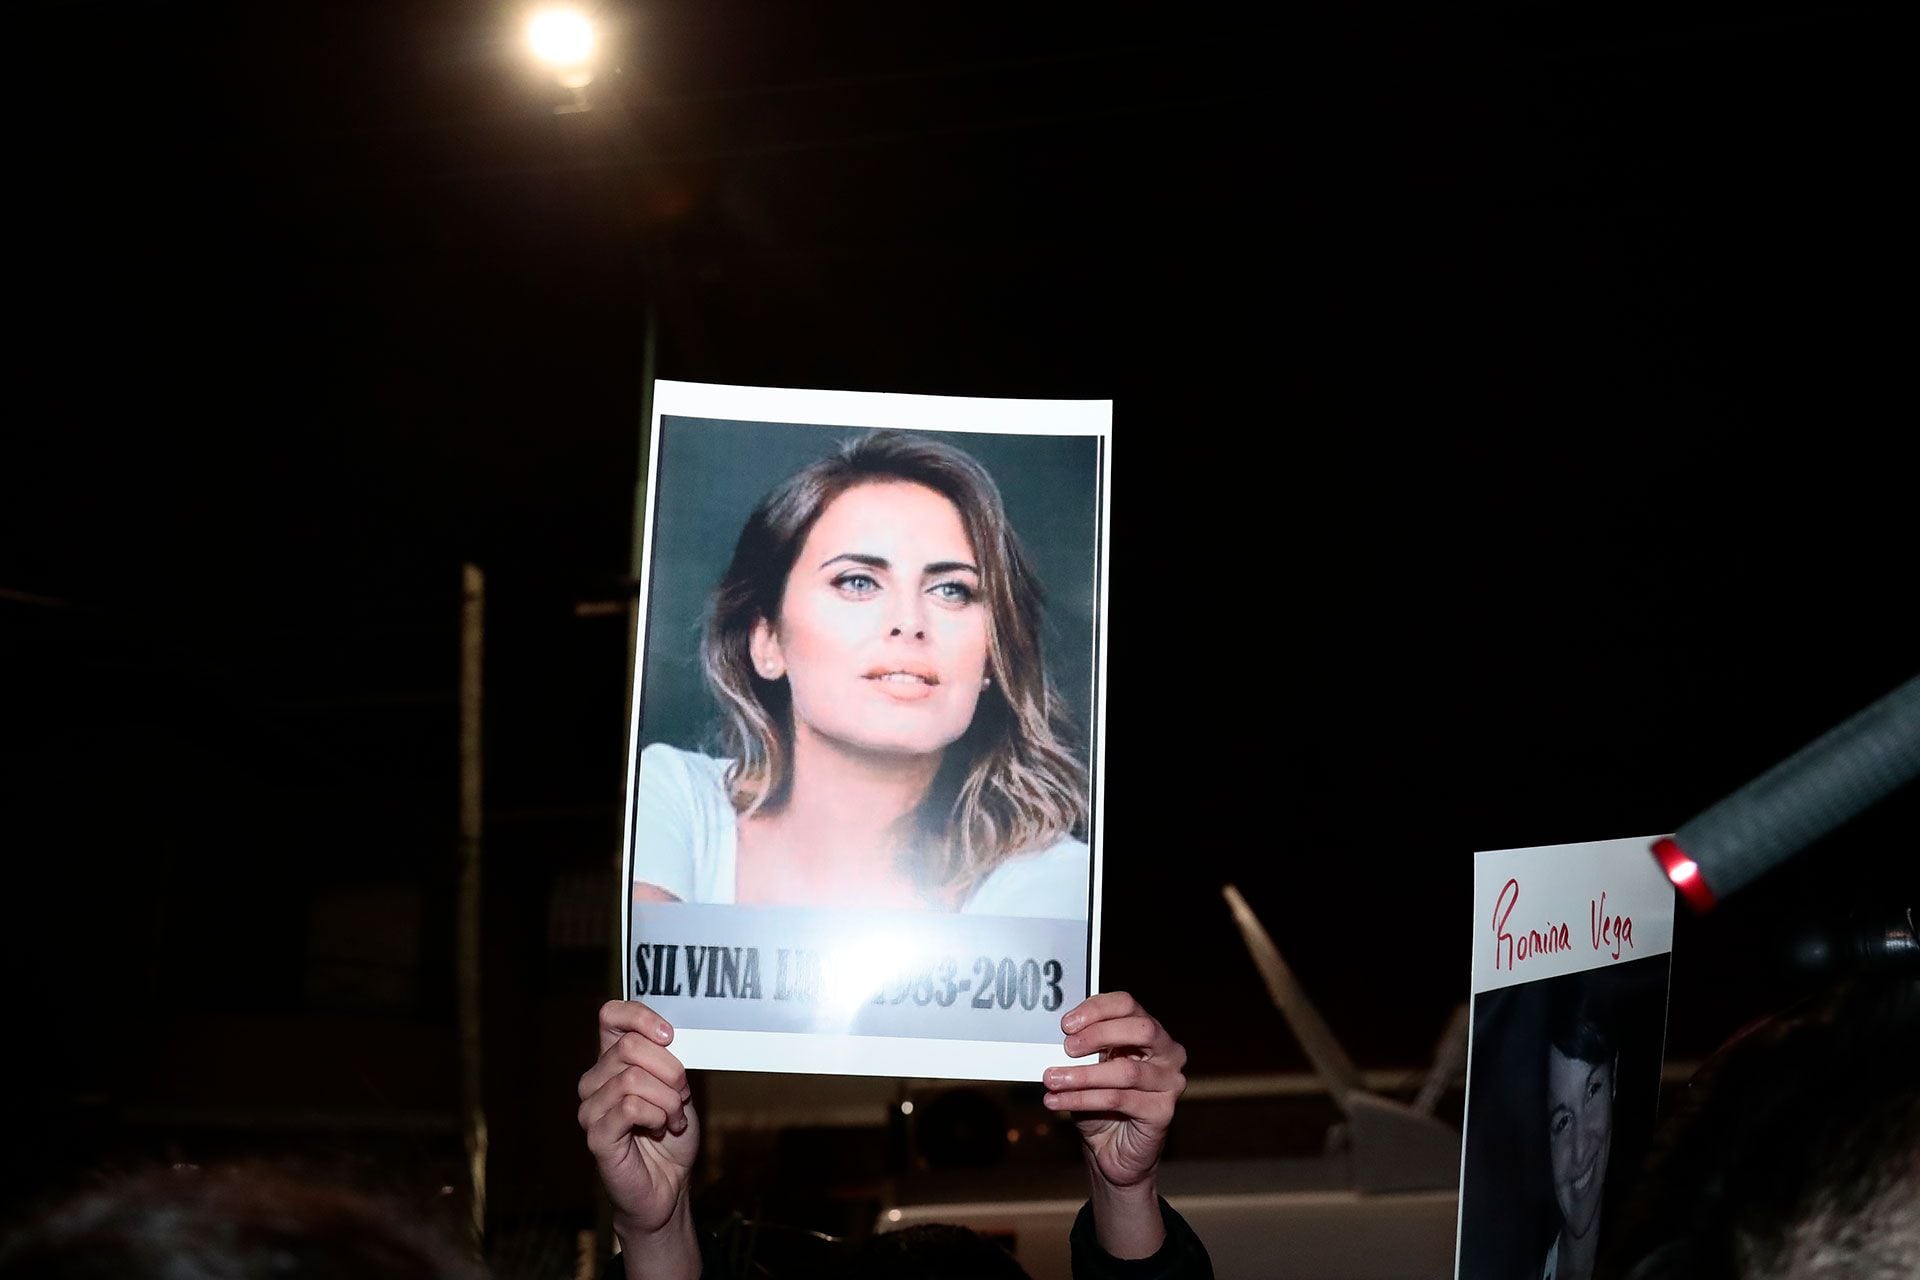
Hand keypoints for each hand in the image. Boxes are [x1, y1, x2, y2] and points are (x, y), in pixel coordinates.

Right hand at [577, 1000, 698, 1241]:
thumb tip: (666, 1034)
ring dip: (668, 1099)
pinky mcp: (596, 1136)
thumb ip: (667, 1058)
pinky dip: (657, 1115)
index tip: (669, 1036)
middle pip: (630, 1046)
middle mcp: (594, 1080)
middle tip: (681, 1095)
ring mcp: (591, 1109)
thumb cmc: (671, 1134)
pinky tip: (661, 1128)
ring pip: (632, 1078)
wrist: (669, 1185)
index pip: (610, 1015)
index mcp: (611, 1060)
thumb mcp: (676, 1087)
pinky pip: (630, 1107)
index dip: (641, 1016)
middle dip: (670, 1070)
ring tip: (673, 1117)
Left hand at [1042, 992, 1186, 1259]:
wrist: (1112, 1151)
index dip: (1096, 1009)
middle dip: (1098, 1034)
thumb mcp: (1089, 1066)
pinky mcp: (1162, 1112)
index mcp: (1149, 1031)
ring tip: (1051, 1079)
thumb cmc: (1101, 1102)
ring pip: (1125, 1070)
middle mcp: (1168, 1053)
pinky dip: (1082, 1099)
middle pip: (1140, 1029)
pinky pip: (1118, 1100)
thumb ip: (1081, 1046)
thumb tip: (1058, 1032)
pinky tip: (1057, 1101)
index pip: (1127, 1004)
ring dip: (1082, 1075)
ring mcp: (1169, 1083)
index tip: (1066, 1024)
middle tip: (1066, 1048)